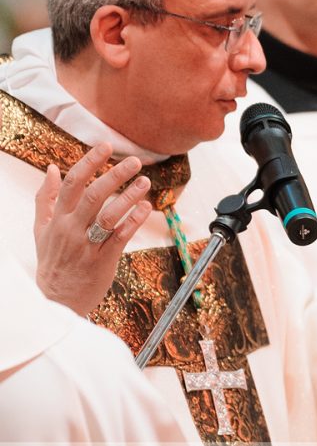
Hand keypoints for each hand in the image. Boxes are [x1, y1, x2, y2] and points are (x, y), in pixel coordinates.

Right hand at [34, 143, 152, 315]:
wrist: (56, 299)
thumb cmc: (51, 260)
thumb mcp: (40, 229)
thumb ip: (45, 198)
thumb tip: (52, 169)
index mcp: (57, 219)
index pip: (72, 184)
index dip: (89, 162)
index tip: (105, 146)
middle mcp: (71, 230)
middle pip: (93, 196)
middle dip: (114, 175)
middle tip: (135, 160)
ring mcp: (88, 246)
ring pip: (109, 216)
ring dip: (129, 196)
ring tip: (145, 181)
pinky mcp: (103, 260)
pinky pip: (121, 237)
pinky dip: (134, 220)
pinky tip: (146, 207)